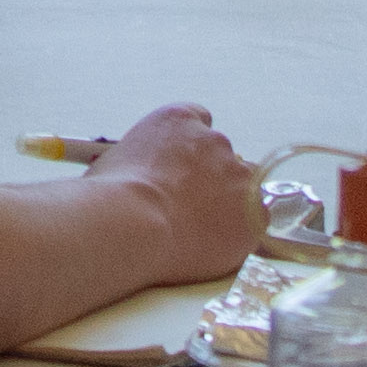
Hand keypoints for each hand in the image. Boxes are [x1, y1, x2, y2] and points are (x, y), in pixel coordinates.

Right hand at [82, 103, 266, 282]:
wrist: (133, 223)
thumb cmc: (111, 196)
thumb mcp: (116, 159)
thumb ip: (142, 159)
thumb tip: (140, 180)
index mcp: (178, 120)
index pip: (198, 123)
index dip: (190, 151)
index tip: (181, 172)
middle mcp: (214, 141)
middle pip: (222, 159)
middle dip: (209, 181)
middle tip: (185, 209)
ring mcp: (239, 176)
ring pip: (241, 191)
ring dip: (226, 207)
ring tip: (195, 233)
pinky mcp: (255, 212)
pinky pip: (254, 222)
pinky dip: (239, 234)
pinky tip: (211, 246)